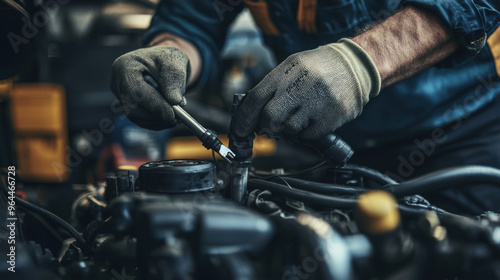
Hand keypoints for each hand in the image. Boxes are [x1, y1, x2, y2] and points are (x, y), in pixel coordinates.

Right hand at [110, 46, 189, 129]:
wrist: (163, 64)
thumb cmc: (166, 59)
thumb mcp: (174, 62)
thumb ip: (174, 78)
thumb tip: (175, 101)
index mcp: (124, 66)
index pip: (135, 90)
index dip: (154, 105)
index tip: (172, 115)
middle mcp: (117, 83)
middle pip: (132, 108)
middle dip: (156, 115)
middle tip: (177, 118)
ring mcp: (120, 96)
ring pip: (136, 117)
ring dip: (158, 120)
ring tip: (176, 116)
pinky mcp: (127, 107)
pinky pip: (139, 121)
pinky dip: (155, 123)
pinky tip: (168, 117)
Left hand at [232, 39, 380, 139]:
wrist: (355, 66)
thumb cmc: (318, 68)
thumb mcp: (293, 67)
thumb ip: (272, 88)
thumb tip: (249, 114)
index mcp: (287, 71)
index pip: (256, 97)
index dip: (244, 118)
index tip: (240, 131)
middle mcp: (301, 85)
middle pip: (269, 117)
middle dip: (266, 127)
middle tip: (269, 127)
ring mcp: (317, 102)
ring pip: (289, 129)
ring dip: (289, 129)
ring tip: (299, 117)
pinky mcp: (331, 118)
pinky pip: (308, 136)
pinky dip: (306, 133)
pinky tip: (314, 119)